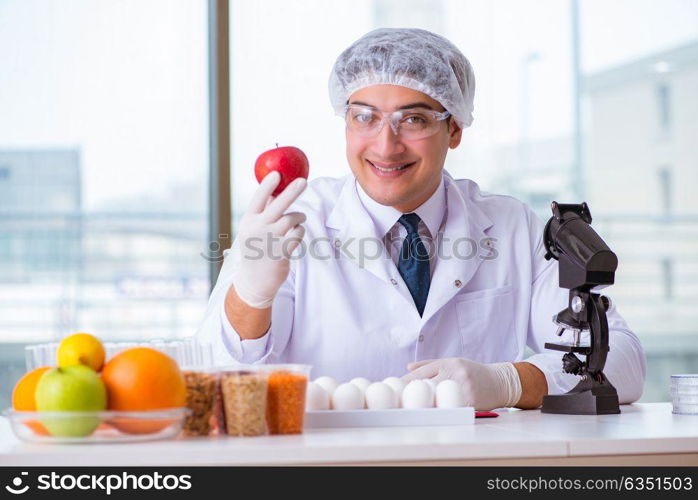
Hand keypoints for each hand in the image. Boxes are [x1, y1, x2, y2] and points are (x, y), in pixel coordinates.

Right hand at [231, 171, 306, 307]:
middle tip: (303, 181)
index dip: (267, 185)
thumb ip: (264, 211)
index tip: (277, 174)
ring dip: (298, 216)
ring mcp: (270, 240)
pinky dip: (300, 231)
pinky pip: (298, 234)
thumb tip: (277, 190)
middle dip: (292, 192)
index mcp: (248, 220)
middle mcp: (257, 228)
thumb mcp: (253, 229)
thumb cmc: (256, 248)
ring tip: (298, 219)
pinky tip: (295, 234)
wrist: (254, 281)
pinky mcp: (282, 251)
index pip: (258, 199)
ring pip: (291, 219)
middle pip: (278, 205)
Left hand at [401, 357, 521, 410]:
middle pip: (427, 384)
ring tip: (412, 410)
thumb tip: (407, 368)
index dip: (405, 381)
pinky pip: (452, 408)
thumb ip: (429, 365)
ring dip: (424, 406)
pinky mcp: (471, 400)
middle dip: (411, 394)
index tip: (394, 389)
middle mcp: (454, 372)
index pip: (422, 372)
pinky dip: (442, 412)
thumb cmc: (472, 372)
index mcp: (447, 363)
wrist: (499, 381)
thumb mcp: (452, 362)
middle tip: (398, 403)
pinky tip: (432, 416)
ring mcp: (463, 386)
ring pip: (439, 398)